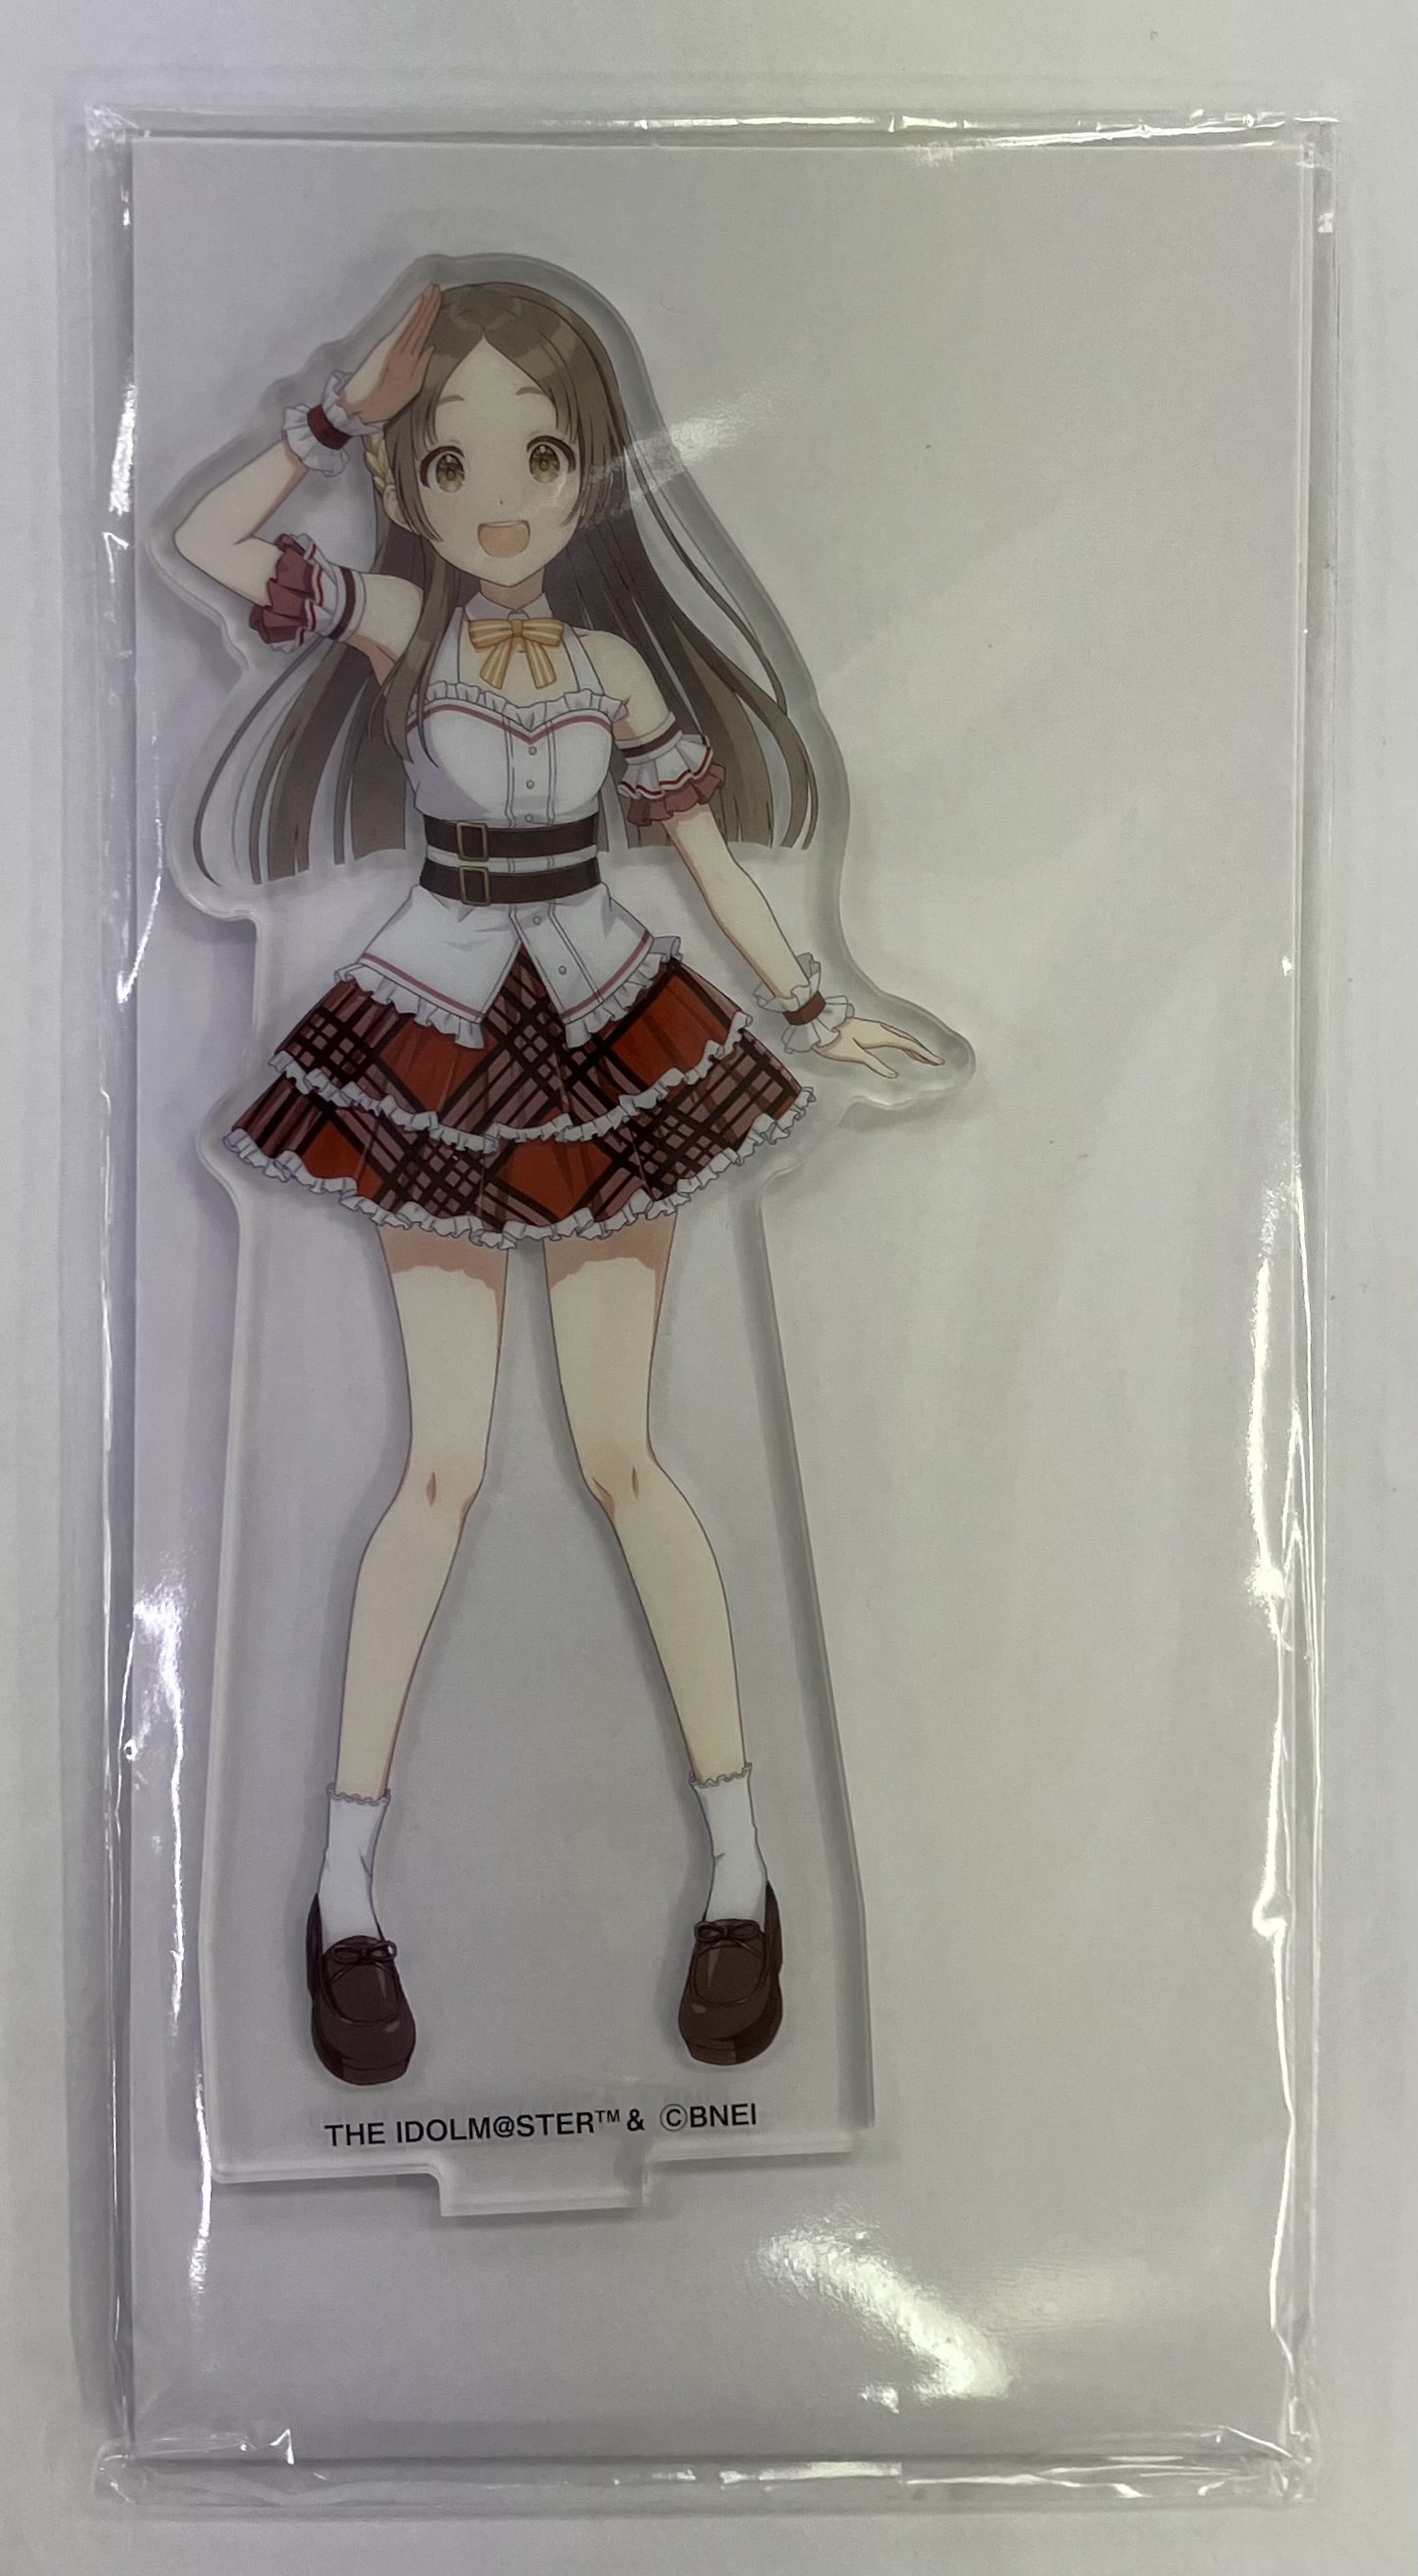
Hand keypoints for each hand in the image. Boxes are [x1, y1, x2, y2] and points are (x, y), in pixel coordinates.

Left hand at [342, 284, 441, 425]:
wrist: (375, 406)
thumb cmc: (396, 400)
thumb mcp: (414, 386)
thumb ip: (422, 365)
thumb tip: (430, 346)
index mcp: (410, 357)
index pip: (423, 329)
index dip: (430, 312)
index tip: (436, 296)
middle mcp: (403, 350)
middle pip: (417, 323)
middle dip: (426, 305)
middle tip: (434, 287)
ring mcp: (397, 350)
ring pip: (412, 325)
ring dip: (420, 309)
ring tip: (428, 294)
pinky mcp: (392, 353)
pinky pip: (406, 332)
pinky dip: (412, 320)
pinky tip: (416, 313)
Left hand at [815, 1016, 943, 1077]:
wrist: (817, 1022)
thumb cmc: (833, 1040)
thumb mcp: (854, 1054)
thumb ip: (875, 1064)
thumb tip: (894, 1075)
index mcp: (880, 1035)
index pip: (908, 1044)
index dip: (924, 1054)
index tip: (937, 1062)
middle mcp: (881, 1030)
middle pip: (907, 1040)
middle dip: (923, 1051)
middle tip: (936, 1062)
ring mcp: (875, 1028)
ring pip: (900, 1037)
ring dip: (913, 1047)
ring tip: (924, 1057)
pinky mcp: (869, 1030)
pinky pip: (892, 1036)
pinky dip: (902, 1043)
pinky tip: (903, 1048)